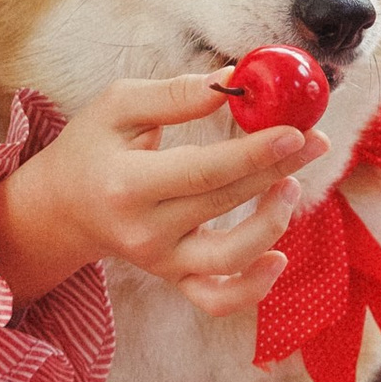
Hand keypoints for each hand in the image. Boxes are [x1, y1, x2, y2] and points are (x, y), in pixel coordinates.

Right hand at [0, 77, 322, 316]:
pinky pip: (217, 298)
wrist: (64, 205)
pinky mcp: (173, 277)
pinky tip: (278, 259)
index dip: (254, 152)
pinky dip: (252, 288)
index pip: (204, 171)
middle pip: (224, 202)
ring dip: (272, 223)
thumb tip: (232, 82)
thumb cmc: (93, 147)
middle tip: (316, 139)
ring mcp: (160, 261)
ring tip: (292, 185)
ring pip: (229, 258)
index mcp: (127, 184)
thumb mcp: (118, 106)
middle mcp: (144, 231)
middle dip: (278, 169)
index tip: (294, 130)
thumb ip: (175, 95)